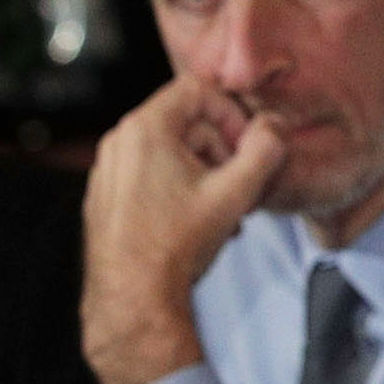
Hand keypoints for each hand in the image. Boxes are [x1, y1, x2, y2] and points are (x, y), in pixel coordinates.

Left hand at [81, 77, 284, 383]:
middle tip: (242, 182)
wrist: (132, 295)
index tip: (248, 147)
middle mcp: (119, 141)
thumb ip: (265, 151)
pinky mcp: (106, 195)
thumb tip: (276, 125)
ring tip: (224, 208)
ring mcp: (108, 169)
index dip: (233, 112)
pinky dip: (180, 186)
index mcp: (145, 129)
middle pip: (185, 121)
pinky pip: (151, 173)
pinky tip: (196, 221)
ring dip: (206, 170)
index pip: (198, 89)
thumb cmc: (178, 243)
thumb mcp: (235, 193)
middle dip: (223, 147)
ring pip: (170, 149)